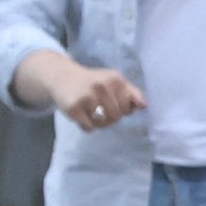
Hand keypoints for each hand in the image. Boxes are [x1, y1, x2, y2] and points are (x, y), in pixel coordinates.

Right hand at [26, 55, 145, 132]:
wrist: (62, 77)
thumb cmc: (92, 82)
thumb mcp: (113, 81)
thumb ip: (131, 92)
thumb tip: (144, 106)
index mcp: (115, 79)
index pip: (128, 108)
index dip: (122, 110)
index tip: (113, 104)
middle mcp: (101, 86)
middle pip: (116, 117)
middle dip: (110, 118)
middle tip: (101, 110)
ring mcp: (86, 96)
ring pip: (102, 123)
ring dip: (98, 123)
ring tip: (92, 113)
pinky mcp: (73, 107)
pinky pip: (89, 127)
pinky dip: (86, 126)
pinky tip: (81, 115)